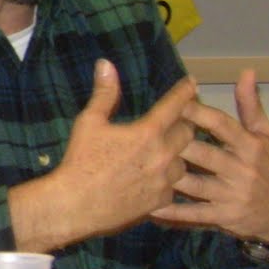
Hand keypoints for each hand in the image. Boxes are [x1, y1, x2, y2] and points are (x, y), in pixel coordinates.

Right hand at [11, 59, 195, 251]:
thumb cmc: (81, 160)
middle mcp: (163, 155)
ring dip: (177, 154)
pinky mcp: (161, 200)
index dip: (184, 92)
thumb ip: (104, 93)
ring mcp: (165, 180)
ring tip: (166, 152)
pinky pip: (174, 186)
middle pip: (188, 133)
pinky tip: (156, 178)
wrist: (76, 204)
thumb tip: (106, 64)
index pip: (175, 106)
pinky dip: (167, 179)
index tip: (192, 83)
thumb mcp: (89, 122)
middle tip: (175, 121)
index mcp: (148, 132)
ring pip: (184, 161)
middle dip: (183, 124)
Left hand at [150, 69, 268, 244]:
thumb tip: (246, 72)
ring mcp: (232, 195)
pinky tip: (148, 205)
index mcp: (250, 146)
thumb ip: (250, 105)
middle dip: (175, 144)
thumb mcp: (266, 135)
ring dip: (168, 176)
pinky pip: (193, 214)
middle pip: (202, 154)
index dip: (196, 113)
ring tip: (140, 166)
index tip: (173, 103)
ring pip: (194, 184)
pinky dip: (171, 211)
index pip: (221, 125)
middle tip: (147, 134)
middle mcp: (241, 170)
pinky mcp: (223, 216)